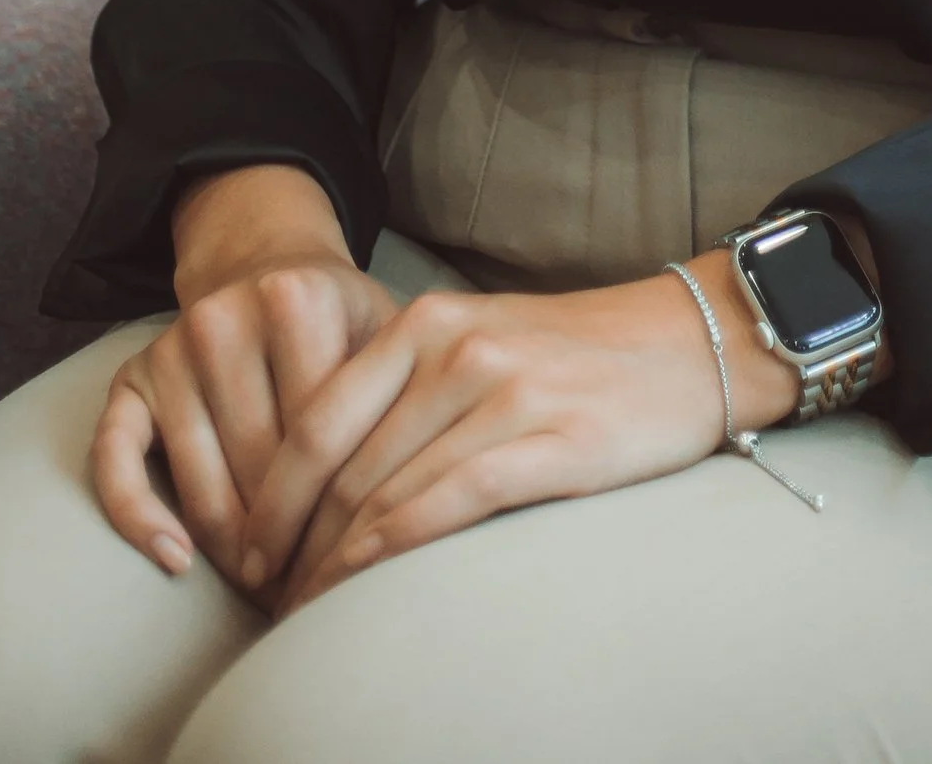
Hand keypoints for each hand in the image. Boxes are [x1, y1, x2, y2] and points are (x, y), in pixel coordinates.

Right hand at [90, 165, 400, 586]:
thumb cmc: (339, 320)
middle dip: (287, 541)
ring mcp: (172, 349)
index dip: (337, 514)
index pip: (320, 437)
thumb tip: (425, 492)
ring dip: (230, 549)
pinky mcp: (130, 377)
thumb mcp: (382, 329)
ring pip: (199, 479)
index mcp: (297, 301)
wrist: (267, 263)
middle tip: (312, 591)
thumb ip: (403, 391)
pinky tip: (175, 563)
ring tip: (267, 588)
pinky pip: (115, 460)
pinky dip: (138, 518)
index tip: (353, 569)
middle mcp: (225, 319)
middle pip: (259, 466)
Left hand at [240, 250, 794, 610]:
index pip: (317, 418)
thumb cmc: (572, 356)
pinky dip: (394, 547)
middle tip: (266, 596)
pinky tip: (364, 580)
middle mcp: (456, 348)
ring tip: (306, 609)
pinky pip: (451, 500)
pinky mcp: (552, 440)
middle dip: (293, 541)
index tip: (246, 550)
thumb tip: (324, 475)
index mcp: (426, 322)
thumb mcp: (476, 343)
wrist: (686, 341)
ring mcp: (504, 392)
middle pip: (342, 465)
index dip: (269, 494)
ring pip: (388, 488)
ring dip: (334, 561)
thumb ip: (403, 388)